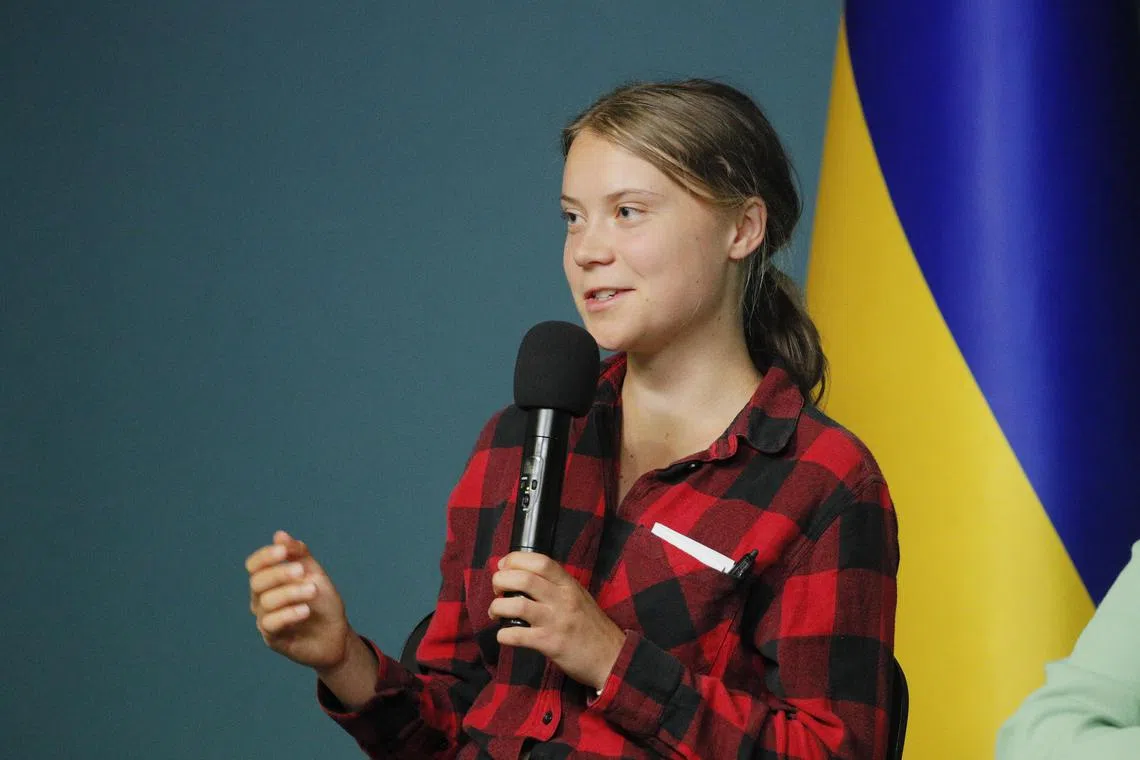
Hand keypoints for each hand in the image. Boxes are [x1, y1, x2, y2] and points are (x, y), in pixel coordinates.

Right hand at [246, 530, 352, 672]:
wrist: (336, 634)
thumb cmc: (323, 603)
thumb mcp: (315, 573)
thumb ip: (299, 554)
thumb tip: (279, 535)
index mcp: (268, 581)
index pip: (254, 565)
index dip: (265, 557)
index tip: (283, 551)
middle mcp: (261, 599)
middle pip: (257, 582)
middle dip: (279, 573)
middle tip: (302, 571)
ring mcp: (265, 619)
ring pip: (265, 602)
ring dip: (290, 593)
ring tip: (313, 590)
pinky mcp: (273, 639)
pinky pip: (271, 624)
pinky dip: (288, 614)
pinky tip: (305, 610)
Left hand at [489, 552, 625, 690]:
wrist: (612, 657)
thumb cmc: (591, 627)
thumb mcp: (578, 596)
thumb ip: (556, 585)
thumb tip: (523, 576)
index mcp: (568, 584)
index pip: (540, 561)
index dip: (516, 559)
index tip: (503, 566)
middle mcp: (562, 599)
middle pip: (523, 578)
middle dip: (500, 581)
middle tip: (497, 590)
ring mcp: (556, 621)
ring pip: (516, 605)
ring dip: (497, 607)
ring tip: (496, 613)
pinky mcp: (550, 643)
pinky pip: (518, 635)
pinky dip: (503, 635)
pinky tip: (504, 635)